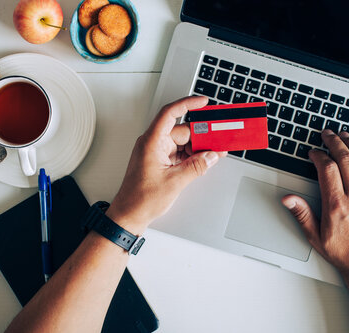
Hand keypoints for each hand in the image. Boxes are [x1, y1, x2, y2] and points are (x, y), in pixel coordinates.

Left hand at [107, 96, 226, 234]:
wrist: (130, 214)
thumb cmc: (140, 199)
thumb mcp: (175, 182)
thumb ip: (196, 166)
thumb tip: (211, 156)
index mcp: (152, 142)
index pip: (170, 113)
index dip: (188, 104)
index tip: (203, 102)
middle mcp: (153, 143)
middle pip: (182, 131)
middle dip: (201, 136)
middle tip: (218, 139)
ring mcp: (156, 152)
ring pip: (182, 143)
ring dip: (197, 148)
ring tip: (213, 155)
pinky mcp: (160, 161)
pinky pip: (179, 153)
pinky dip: (191, 156)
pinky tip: (203, 162)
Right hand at [281, 130, 348, 278]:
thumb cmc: (344, 252)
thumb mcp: (315, 236)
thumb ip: (302, 214)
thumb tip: (288, 200)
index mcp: (336, 204)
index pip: (326, 168)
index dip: (319, 155)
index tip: (314, 153)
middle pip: (345, 158)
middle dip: (334, 141)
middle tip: (327, 134)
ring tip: (345, 136)